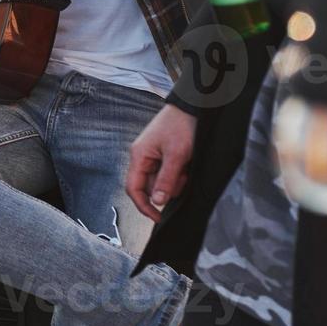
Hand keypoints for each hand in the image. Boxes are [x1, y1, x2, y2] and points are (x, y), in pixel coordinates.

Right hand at [126, 104, 195, 221]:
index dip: (144, 206)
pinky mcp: (163, 155)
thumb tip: (157, 202)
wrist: (193, 107)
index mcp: (139, 156)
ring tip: (186, 168)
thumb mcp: (177, 155)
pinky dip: (178, 174)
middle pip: (149, 186)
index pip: (133, 188)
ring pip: (160, 181)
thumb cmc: (181, 125)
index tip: (158, 218)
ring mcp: (153, 155)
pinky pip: (167, 173)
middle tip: (183, 180)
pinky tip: (186, 164)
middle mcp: (143, 157)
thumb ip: (166, 180)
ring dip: (175, 181)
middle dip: (167, 189)